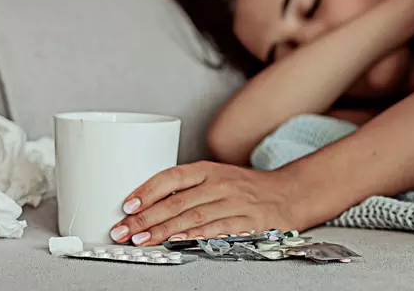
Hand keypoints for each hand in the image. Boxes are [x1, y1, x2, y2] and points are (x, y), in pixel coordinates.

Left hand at [109, 161, 306, 245]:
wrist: (289, 193)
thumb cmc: (247, 189)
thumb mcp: (217, 178)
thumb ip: (188, 188)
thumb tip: (148, 205)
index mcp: (208, 170)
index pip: (171, 177)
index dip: (147, 191)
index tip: (127, 206)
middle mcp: (220, 183)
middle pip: (176, 201)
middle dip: (146, 218)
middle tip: (124, 230)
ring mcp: (234, 202)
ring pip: (192, 216)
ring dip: (163, 230)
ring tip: (142, 240)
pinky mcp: (248, 221)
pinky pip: (216, 229)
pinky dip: (195, 236)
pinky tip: (178, 241)